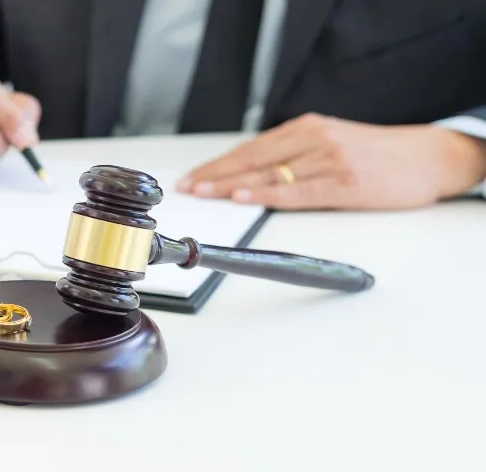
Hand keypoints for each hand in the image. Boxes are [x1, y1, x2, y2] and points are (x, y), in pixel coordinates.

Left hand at [177, 113, 485, 209]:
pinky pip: (297, 191)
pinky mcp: (344, 184)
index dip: (218, 164)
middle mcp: (314, 139)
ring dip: (232, 186)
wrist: (427, 157)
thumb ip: (294, 153)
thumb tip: (249, 174)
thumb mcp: (330, 141)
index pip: (250, 148)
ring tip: (204, 194)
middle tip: (188, 188)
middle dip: (215, 175)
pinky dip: (267, 195)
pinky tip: (245, 199)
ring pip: (269, 175)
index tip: (193, 177)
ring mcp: (329, 161)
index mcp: (307, 128)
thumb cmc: (375, 154)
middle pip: (253, 159)